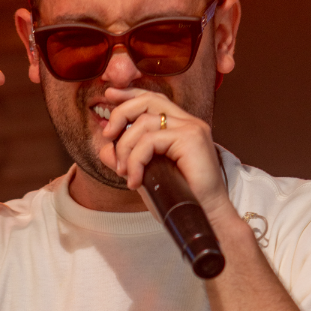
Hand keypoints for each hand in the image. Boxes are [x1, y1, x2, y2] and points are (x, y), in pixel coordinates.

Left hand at [98, 92, 232, 224]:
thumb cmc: (180, 199)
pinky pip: (150, 141)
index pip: (153, 99)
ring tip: (125, 173)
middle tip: (108, 136)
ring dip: (125, 149)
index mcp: (181, 126)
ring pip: (144, 123)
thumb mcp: (147, 176)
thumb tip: (105, 149)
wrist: (206, 217)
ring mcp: (191, 128)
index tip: (109, 95)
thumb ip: (128, 159)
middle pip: (148, 100)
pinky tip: (135, 180)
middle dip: (121, 113)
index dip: (129, 94)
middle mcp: (188, 122)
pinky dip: (135, 161)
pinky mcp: (191, 138)